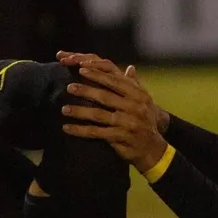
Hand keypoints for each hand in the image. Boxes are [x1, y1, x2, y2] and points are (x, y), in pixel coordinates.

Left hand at [60, 59, 167, 173]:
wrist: (153, 149)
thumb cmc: (146, 122)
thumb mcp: (144, 102)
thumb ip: (135, 85)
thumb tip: (129, 68)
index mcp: (139, 95)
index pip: (115, 81)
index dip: (97, 75)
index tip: (80, 69)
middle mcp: (134, 108)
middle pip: (105, 96)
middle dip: (85, 91)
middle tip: (69, 87)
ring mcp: (127, 123)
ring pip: (98, 115)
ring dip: (79, 112)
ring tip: (64, 109)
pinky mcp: (120, 138)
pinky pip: (96, 133)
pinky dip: (80, 130)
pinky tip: (67, 128)